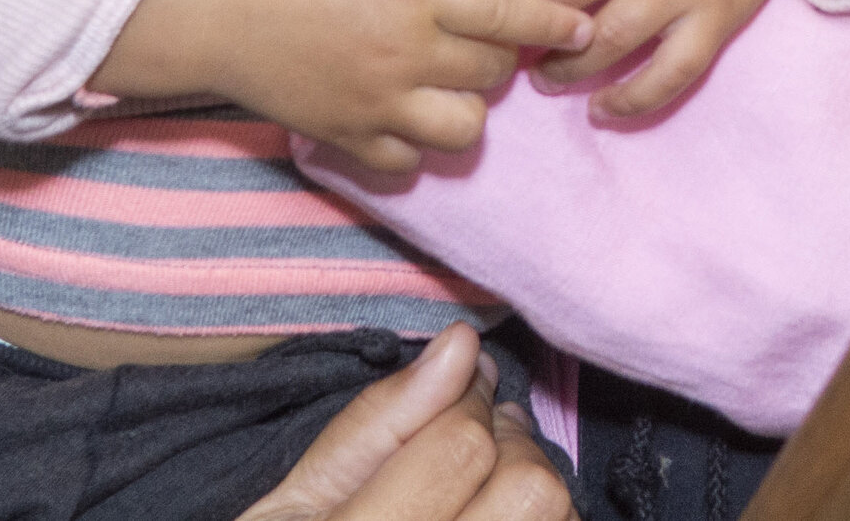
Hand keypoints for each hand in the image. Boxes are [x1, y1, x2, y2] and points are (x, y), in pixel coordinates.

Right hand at [100, 0, 591, 177]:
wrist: (204, 9)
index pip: (509, 13)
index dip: (554, 19)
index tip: (582, 23)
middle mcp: (405, 54)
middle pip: (493, 73)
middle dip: (506, 57)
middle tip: (494, 39)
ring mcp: (376, 104)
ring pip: (462, 129)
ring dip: (469, 107)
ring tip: (453, 82)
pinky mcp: (346, 137)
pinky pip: (407, 162)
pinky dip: (418, 147)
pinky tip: (409, 117)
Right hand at [233, 323, 571, 520]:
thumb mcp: (293, 502)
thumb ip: (375, 424)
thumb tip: (459, 346)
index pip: (461, 448)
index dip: (467, 397)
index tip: (456, 384)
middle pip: (530, 490)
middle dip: (510, 445)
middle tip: (475, 439)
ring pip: (556, 519)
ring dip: (532, 489)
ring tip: (484, 489)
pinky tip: (494, 519)